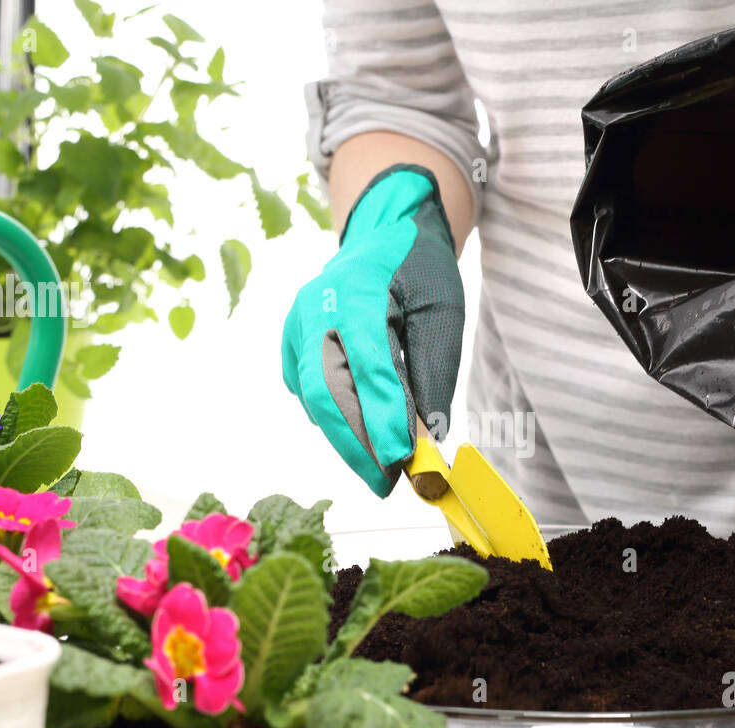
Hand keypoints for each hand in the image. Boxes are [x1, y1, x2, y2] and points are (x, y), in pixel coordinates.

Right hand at [282, 165, 464, 495]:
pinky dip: (337, 422)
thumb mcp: (441, 311)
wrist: (380, 235)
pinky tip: (364, 438)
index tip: (403, 457)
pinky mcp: (292, 348)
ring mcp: (296, 329)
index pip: (367, 363)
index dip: (382, 415)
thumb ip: (433, 371)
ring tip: (384, 472)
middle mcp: (314, 310)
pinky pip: (311, 396)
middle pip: (326, 390)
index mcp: (355, 291)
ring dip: (348, 440)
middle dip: (356, 443)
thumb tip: (430, 437)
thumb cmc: (418, 271)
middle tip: (387, 484)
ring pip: (316, 399)